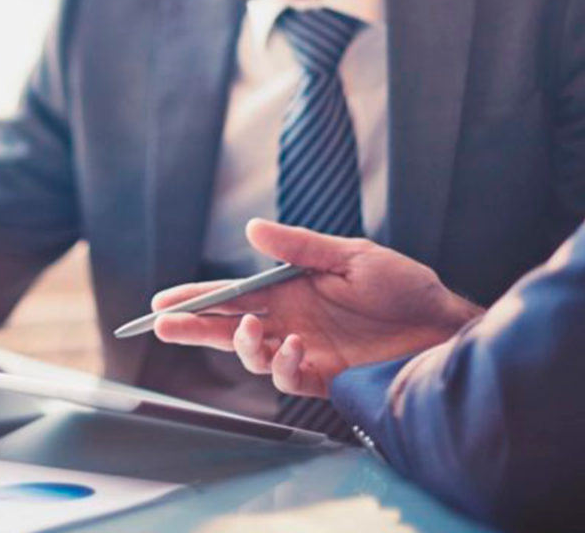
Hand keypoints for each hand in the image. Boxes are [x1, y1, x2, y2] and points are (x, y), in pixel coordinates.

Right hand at [153, 219, 481, 397]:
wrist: (445, 328)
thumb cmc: (403, 286)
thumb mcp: (350, 255)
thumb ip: (299, 247)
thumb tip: (250, 230)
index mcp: (289, 289)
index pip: (232, 294)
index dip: (196, 298)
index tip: (163, 302)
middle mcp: (290, 320)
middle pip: (228, 326)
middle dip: (194, 327)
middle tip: (163, 326)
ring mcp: (305, 350)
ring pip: (252, 355)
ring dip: (241, 345)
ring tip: (251, 332)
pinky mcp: (326, 377)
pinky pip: (289, 377)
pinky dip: (282, 364)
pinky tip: (292, 348)